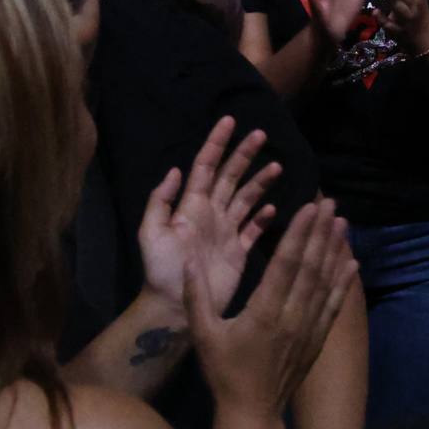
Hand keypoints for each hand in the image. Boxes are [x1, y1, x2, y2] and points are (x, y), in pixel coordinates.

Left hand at [138, 115, 281, 310]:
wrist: (173, 307)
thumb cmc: (161, 270)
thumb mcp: (151, 233)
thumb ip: (161, 201)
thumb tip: (175, 169)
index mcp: (192, 206)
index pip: (206, 167)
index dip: (216, 143)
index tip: (230, 121)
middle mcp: (211, 214)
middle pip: (230, 177)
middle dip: (244, 155)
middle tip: (261, 134)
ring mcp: (226, 232)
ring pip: (246, 199)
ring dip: (260, 182)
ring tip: (277, 166)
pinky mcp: (238, 252)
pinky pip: (254, 229)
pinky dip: (264, 217)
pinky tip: (275, 207)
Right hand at [191, 198, 357, 428]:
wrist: (252, 412)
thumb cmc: (224, 372)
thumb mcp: (203, 334)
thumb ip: (197, 296)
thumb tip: (187, 261)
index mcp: (264, 312)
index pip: (286, 264)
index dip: (299, 233)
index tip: (310, 207)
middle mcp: (292, 316)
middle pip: (311, 267)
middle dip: (321, 232)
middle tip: (330, 203)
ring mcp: (309, 328)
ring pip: (326, 282)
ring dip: (335, 250)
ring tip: (342, 222)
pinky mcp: (318, 339)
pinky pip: (334, 305)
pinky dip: (344, 283)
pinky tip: (352, 263)